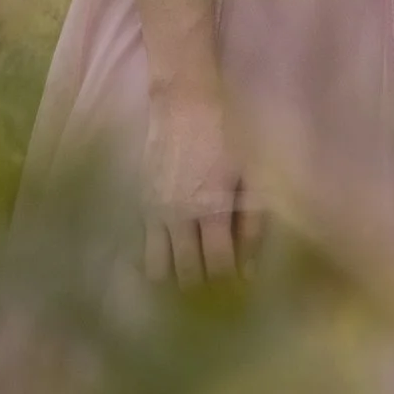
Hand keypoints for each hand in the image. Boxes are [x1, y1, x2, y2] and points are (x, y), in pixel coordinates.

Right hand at [144, 83, 257, 282]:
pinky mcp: (141, 203)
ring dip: (175, 281)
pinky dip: (157, 262)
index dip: (230, 286)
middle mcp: (179, 217)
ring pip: (158, 269)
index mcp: (212, 209)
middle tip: (218, 295)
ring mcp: (155, 212)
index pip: (218, 267)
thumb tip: (248, 270)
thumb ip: (253, 222)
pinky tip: (173, 261)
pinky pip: (143, 248)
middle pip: (186, 276)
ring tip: (192, 282)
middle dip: (203, 291)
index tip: (239, 294)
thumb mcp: (253, 172)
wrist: (184, 99)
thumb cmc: (227, 132)